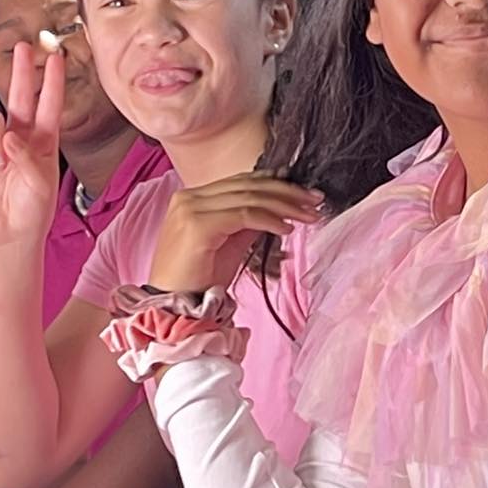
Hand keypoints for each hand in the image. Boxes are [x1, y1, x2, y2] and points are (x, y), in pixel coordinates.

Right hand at [0, 41, 62, 249]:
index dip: (51, 81)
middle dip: (21, 70)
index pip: (48, 104)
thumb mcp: (42, 184)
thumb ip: (28, 156)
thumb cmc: (31, 211)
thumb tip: (8, 138)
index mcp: (43, 141)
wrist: (7, 232)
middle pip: (19, 96)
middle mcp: (19, 137)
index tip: (55, 58)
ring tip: (0, 165)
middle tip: (24, 48)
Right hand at [148, 174, 323, 291]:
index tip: (304, 194)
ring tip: (309, 215)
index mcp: (192, 198)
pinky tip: (288, 229)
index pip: (241, 182)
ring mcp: (191, 209)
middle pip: (247, 186)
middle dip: (287, 192)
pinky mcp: (198, 225)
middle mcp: (189, 197)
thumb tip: (277, 210)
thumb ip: (248, 223)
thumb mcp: (230, 245)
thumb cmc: (198, 280)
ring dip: (285, 205)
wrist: (172, 305)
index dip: (276, 185)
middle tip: (315, 200)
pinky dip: (270, 219)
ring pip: (249, 197)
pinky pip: (244, 215)